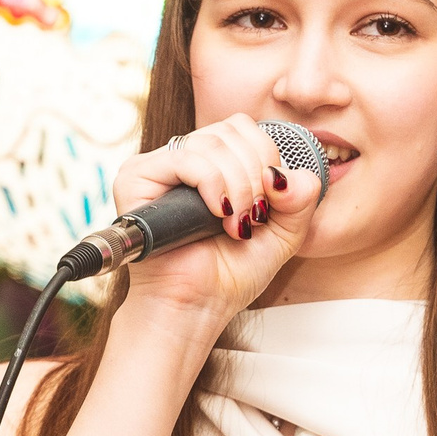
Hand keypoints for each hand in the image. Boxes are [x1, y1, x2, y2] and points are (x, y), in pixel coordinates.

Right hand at [109, 116, 321, 336]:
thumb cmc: (231, 272)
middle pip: (232, 130)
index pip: (244, 128)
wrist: (197, 307)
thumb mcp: (285, 232)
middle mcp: (183, 158)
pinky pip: (186, 159)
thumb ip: (300, 198)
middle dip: (256, 174)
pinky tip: (218, 214)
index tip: (269, 204)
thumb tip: (285, 172)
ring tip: (236, 225)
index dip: (266, 158)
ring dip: (238, 185)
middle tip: (253, 217)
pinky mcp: (136, 178)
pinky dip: (213, 184)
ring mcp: (157, 165)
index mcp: (213, 162)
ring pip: (213, 143)